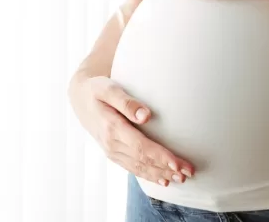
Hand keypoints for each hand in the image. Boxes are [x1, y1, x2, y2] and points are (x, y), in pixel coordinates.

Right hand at [67, 73, 193, 186]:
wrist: (80, 97)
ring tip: (180, 179)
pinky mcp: (113, 152)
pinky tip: (162, 179)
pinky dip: (147, 175)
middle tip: (188, 173)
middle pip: (143, 160)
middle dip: (166, 168)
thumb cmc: (97, 89)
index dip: (160, 157)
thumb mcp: (108, 89)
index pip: (140, 147)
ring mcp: (111, 150)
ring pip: (138, 167)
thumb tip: (146, 115)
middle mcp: (111, 143)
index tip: (178, 163)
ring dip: (159, 174)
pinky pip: (132, 167)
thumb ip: (127, 102)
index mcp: (111, 128)